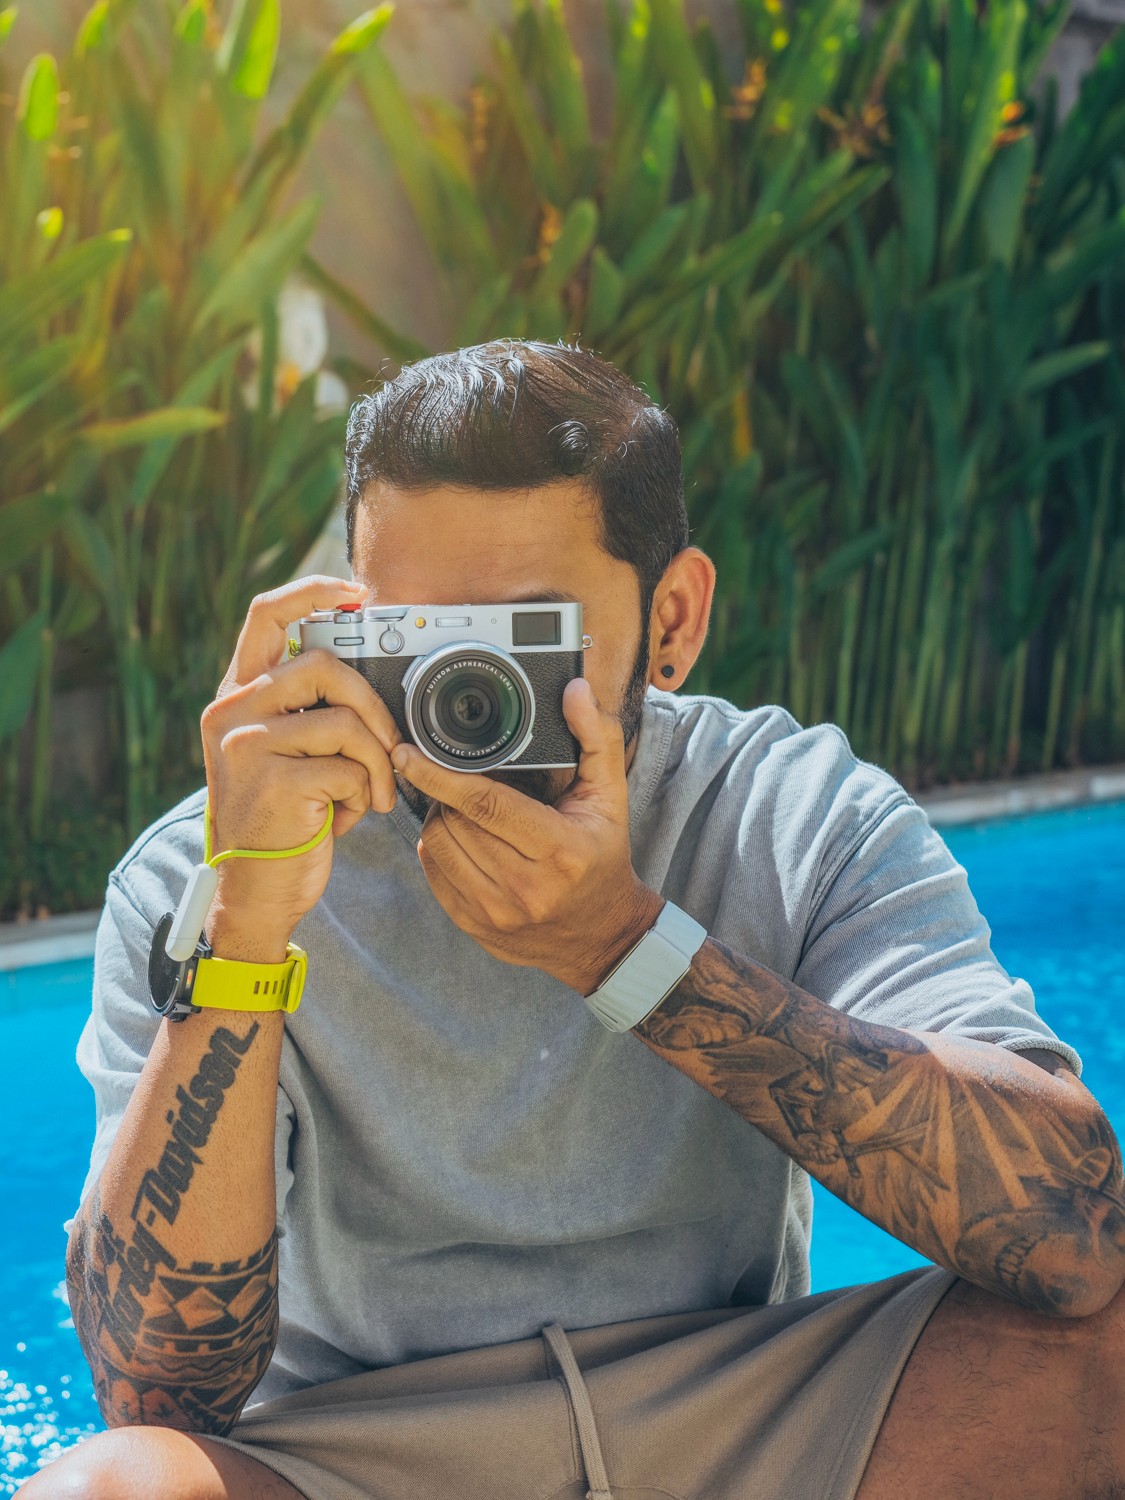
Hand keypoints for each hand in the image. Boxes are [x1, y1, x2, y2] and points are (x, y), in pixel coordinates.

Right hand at [200, 577, 401, 954]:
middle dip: (375, 706)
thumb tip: (372, 671)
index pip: (266, 614)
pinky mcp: (271, 780)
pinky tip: (345, 817)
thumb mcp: (286, 753)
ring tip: (369, 793)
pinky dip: (364, 795)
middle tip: (389, 746)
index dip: (314, 590)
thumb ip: (310, 709)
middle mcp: (232, 711)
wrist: (255, 891)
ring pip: (347, 721)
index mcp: (237, 695)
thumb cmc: (284, 820)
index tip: (357, 591)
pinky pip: (349, 767)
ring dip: (376, 763)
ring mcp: (246, 743)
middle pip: (326, 665)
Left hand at [391, 677, 663, 993]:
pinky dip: (438, 850)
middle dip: (448, 795)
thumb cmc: (602, 857)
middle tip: (465, 784)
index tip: (408, 753)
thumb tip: (576, 690)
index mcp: (559, 850)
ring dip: (441, 820)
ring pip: (438, 846)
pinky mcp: (475, 926)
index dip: (441, 775)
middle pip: (455, 822)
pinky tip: (462, 840)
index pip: (486, 805)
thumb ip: (597, 738)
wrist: (601, 935)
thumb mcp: (610, 797)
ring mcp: (497, 913)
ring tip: (466, 812)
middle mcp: (526, 888)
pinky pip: (433, 874)